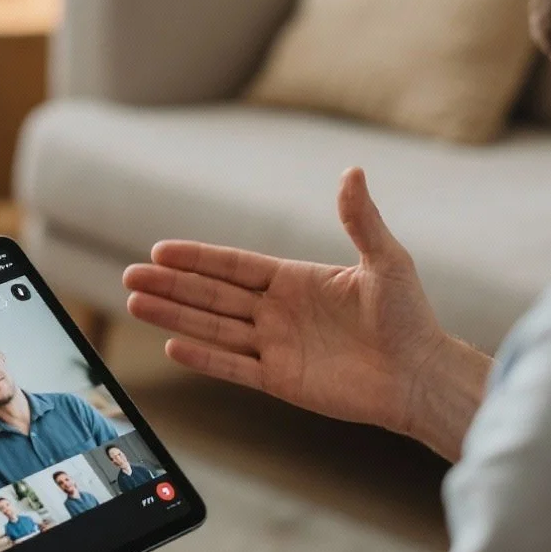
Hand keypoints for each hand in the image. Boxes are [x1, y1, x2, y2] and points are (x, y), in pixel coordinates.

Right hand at [124, 167, 476, 445]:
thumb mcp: (386, 260)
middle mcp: (278, 311)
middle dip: (171, 286)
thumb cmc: (410, 316)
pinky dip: (205, 357)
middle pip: (212, 295)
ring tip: (135, 304)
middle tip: (129, 276)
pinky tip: (173, 345)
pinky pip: (234, 366)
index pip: (234, 265)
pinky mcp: (281, 380)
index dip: (197, 259)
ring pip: (214, 328)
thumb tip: (351, 171)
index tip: (160, 250)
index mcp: (295, 279)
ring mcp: (276, 346)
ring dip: (175, 316)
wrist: (421, 375)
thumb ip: (360, 219)